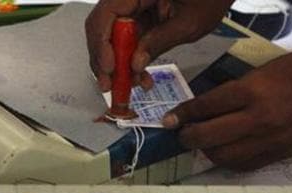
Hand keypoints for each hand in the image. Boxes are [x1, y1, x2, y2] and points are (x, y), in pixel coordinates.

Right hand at [85, 0, 229, 90]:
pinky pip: (126, 40)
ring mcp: (133, 8)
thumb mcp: (190, 23)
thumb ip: (160, 41)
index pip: (107, 13)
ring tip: (128, 86)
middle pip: (102, 27)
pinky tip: (140, 77)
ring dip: (116, 64)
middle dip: (104, 59)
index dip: (102, 43)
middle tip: (109, 85)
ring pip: (110, 37)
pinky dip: (129, 60)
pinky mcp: (139, 19)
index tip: (109, 68)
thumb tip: (135, 64)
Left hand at [163, 46, 291, 169]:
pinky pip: (247, 165)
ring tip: (203, 145)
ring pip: (224, 157)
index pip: (206, 107)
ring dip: (207, 153)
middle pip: (209, 137)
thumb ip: (237, 92)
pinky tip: (225, 154)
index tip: (170, 119)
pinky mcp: (282, 154)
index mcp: (253, 91)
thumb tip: (208, 109)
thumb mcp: (264, 72)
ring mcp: (271, 140)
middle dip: (188, 137)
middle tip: (181, 134)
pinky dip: (230, 162)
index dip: (183, 114)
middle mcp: (259, 119)